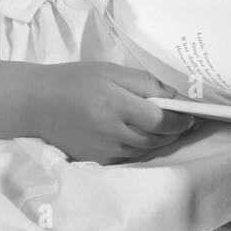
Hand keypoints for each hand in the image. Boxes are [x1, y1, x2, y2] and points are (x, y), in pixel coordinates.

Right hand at [37, 62, 197, 164]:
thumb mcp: (109, 71)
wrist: (38, 103)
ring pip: (144, 150)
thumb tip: (173, 96)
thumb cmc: (76, 80)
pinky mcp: (96, 159)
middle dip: (173, 132)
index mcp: (114, 105)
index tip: (191, 116)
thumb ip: (143, 82)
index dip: (180, 121)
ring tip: (164, 127)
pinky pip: (127, 157)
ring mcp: (103, 149)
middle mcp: (110, 132)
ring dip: (159, 141)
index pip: (159, 121)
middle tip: (184, 122)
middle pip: (155, 139)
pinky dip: (139, 148)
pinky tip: (139, 135)